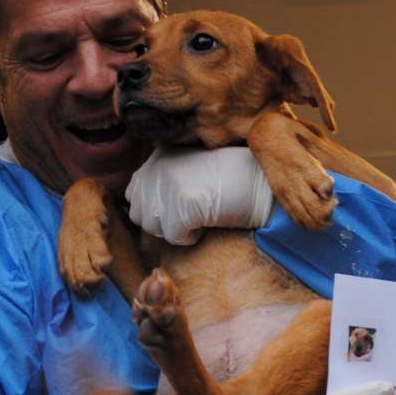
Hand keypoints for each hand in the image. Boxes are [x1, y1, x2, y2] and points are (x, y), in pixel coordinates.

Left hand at [125, 147, 273, 244]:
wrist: (261, 179)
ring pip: (154, 229)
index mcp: (157, 157)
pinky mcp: (181, 201)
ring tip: (202, 213)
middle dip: (164, 223)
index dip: (156, 209)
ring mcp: (168, 183)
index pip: (133, 195)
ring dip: (177, 230)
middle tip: (193, 213)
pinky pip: (175, 237)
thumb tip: (137, 211)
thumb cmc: (231, 180)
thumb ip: (162, 181)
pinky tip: (209, 220)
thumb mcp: (190, 169)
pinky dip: (193, 237)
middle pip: (140, 216)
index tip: (181, 207)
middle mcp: (157, 167)